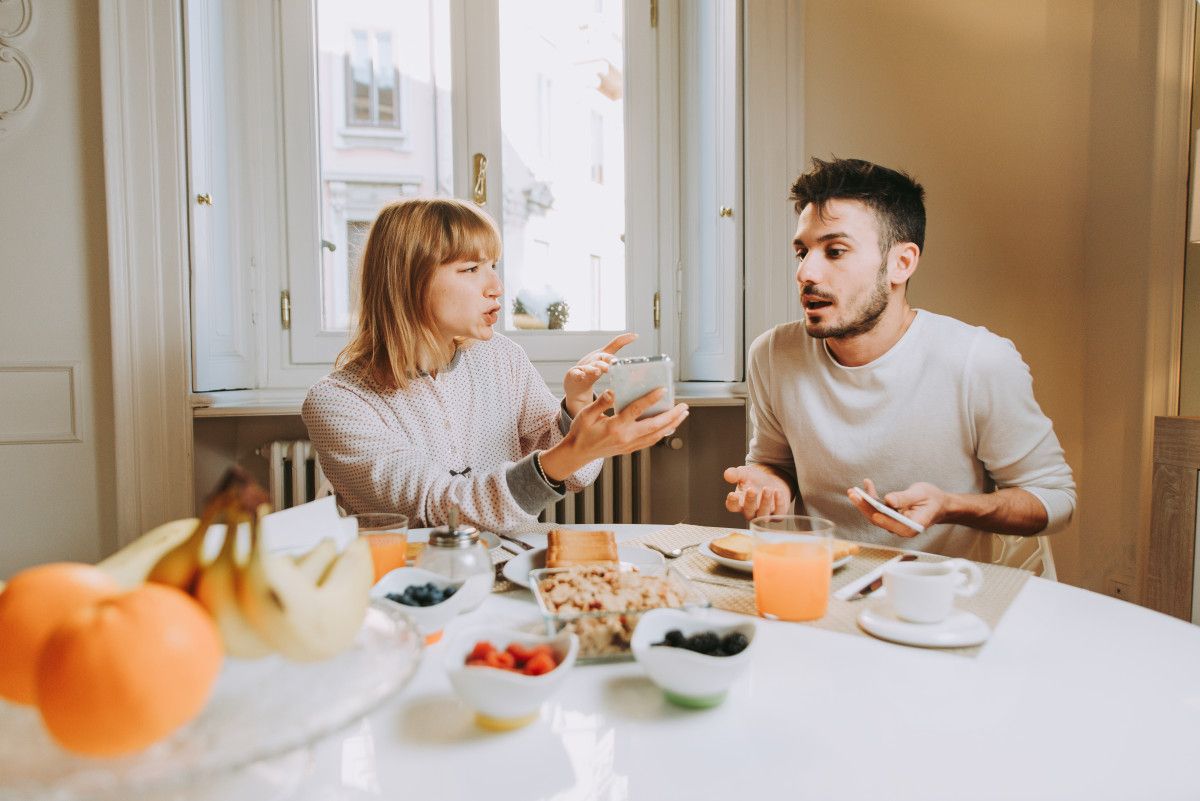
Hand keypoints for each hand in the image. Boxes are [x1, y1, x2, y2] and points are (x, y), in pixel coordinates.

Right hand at [540, 388, 688, 480]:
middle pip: (655, 426)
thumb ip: (601, 402)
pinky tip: (669, 426)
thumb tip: (613, 392)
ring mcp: (629, 444)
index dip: (651, 399)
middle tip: (684, 406)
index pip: (637, 410)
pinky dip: (662, 433)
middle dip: (672, 415)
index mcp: (615, 426)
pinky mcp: (629, 448)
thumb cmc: (581, 432)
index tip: (663, 390)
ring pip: (656, 435)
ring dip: (672, 425)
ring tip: (682, 414)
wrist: (577, 453)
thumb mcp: (586, 414)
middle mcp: (625, 437)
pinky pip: (650, 441)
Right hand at [563, 333, 636, 416]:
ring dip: (594, 369)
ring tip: (599, 371)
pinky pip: (576, 374)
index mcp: (603, 356)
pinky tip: (581, 376)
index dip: (623, 342)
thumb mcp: (606, 354)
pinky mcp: (574, 374)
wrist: (575, 378)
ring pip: (590, 367)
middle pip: (602, 359)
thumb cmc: (593, 364)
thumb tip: (635, 334)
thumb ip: (618, 344)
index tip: (635, 336)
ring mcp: (584, 367)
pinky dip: (578, 374)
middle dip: (608, 360)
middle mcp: (594, 360)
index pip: (613, 349)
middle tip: (614, 363)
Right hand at [723, 464, 792, 519]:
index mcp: (739, 503)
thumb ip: (735, 474)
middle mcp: (750, 512)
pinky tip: (777, 491)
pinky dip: (778, 503)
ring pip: (763, 515)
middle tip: (751, 489)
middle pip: (748, 512)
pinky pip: (778, 514)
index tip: (732, 494)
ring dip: (765, 502)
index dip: (732, 502)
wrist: (772, 480)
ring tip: (767, 488)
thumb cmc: (754, 479)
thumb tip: (727, 474)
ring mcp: (764, 515)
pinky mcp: (778, 514)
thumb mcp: (744, 473)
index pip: (732, 507)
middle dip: (750, 501)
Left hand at [847, 479, 947, 536]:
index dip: (882, 519)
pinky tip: (867, 484)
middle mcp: (900, 528)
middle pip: (879, 519)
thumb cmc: (932, 499)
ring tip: (853, 490)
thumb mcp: (921, 494)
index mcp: (911, 527)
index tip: (873, 511)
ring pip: (874, 514)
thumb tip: (889, 500)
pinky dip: (870, 497)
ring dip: (863, 502)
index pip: (893, 525)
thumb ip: (905, 498)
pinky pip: (876, 508)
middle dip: (864, 506)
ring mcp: (893, 523)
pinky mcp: (889, 517)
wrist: (938, 503)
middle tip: (853, 494)